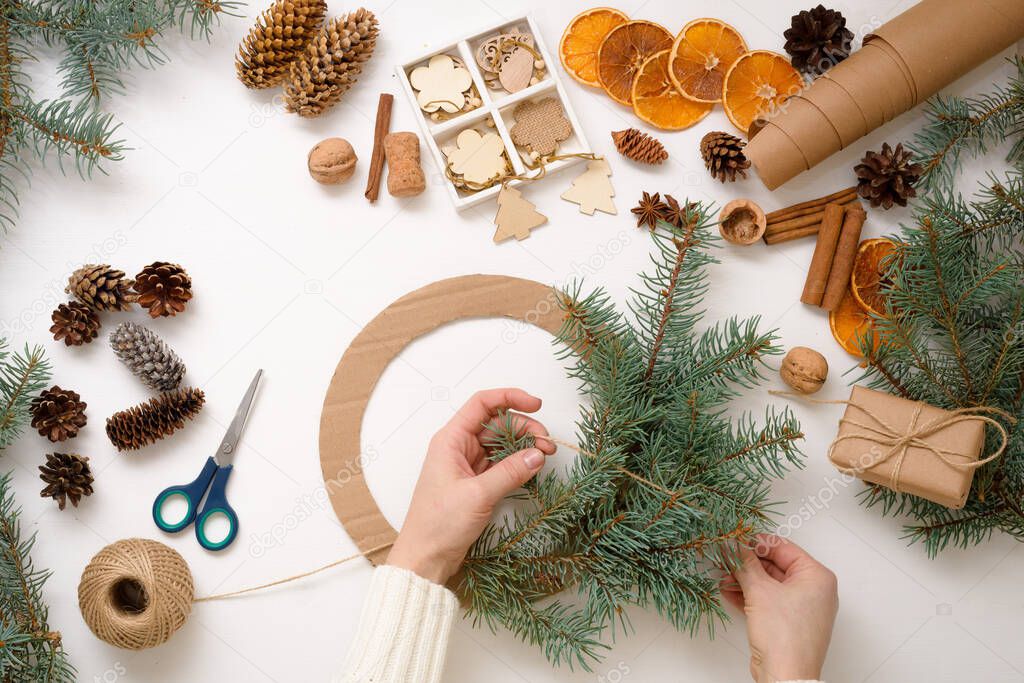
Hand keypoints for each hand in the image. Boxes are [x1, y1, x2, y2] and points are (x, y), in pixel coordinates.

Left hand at [386, 388, 555, 584]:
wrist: (425, 558)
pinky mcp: (475, 482)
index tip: (536, 405)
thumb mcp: (478, 495)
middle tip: (547, 443)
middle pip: (497, 424)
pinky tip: (531, 468)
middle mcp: (458, 447)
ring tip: (544, 455)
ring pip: (501, 444)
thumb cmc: (439, 524)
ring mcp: (467, 465)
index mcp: (450, 440)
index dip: (510, 398)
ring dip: (523, 446)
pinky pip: (500, 463)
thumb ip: (510, 472)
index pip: (482, 404)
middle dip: (524, 428)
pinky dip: (517, 463)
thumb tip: (538, 454)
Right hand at [721, 534, 837, 682]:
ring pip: (770, 584)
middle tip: (725, 556)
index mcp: (817, 576)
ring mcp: (802, 608)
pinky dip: (750, 595)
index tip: (736, 538)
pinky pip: (769, 600)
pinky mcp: (790, 622)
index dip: (757, 542)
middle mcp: (814, 590)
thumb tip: (734, 546)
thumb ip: (745, 564)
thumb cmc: (784, 635)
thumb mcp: (759, 590)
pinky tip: (729, 591)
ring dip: (745, 580)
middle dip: (748, 563)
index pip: (784, 547)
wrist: (785, 674)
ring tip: (723, 576)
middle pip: (776, 566)